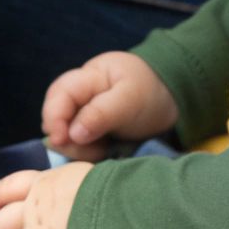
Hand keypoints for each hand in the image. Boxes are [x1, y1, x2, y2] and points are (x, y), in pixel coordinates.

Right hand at [41, 51, 177, 160]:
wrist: (174, 105)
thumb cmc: (152, 95)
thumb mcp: (130, 101)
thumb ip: (100, 114)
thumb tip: (71, 135)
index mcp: (89, 76)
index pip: (58, 95)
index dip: (54, 118)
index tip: (61, 141)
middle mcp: (79, 94)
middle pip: (54, 115)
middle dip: (64, 136)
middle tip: (85, 149)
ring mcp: (81, 113)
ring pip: (62, 133)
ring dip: (76, 148)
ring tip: (100, 150)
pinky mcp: (86, 130)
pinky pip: (74, 144)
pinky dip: (84, 152)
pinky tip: (101, 151)